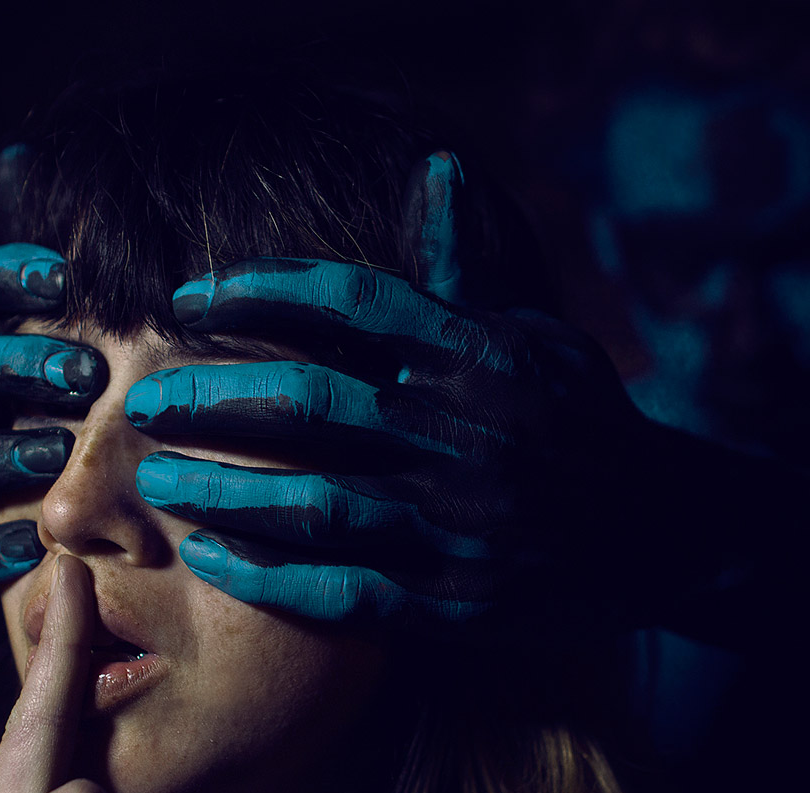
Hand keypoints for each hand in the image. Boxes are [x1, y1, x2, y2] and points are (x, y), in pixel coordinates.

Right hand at [0, 243, 108, 582]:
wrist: (85, 505)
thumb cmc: (107, 400)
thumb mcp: (106, 340)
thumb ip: (95, 292)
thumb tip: (58, 194)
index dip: (3, 278)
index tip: (64, 277)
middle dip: (13, 365)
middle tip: (86, 374)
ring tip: (60, 454)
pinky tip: (33, 542)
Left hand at [124, 152, 643, 626]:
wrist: (665, 530)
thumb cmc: (582, 421)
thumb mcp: (536, 333)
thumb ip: (466, 270)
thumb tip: (434, 172)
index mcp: (477, 357)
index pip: (349, 305)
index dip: (258, 294)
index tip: (192, 300)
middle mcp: (464, 435)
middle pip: (312, 406)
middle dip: (211, 396)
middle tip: (144, 396)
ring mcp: (461, 524)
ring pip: (316, 504)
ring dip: (223, 491)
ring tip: (158, 478)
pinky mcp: (458, 602)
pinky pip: (347, 594)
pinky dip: (272, 578)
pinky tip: (213, 559)